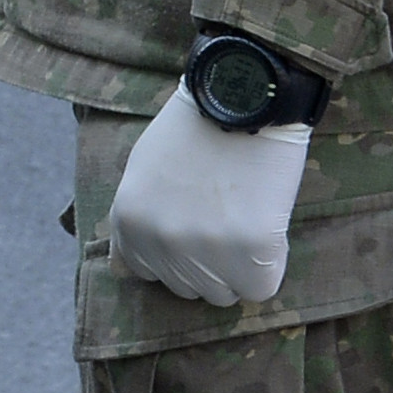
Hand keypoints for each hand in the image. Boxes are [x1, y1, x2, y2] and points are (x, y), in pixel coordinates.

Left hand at [109, 81, 311, 306]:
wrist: (240, 99)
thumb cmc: (192, 132)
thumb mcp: (140, 173)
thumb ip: (132, 224)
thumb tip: (125, 272)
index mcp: (127, 223)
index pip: (145, 275)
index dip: (173, 254)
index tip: (193, 226)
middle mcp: (158, 243)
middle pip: (188, 288)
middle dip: (206, 262)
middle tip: (224, 217)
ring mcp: (204, 250)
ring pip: (224, 294)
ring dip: (237, 267)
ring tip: (244, 219)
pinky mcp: (250, 252)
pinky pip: (260, 288)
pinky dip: (268, 265)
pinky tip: (266, 227)